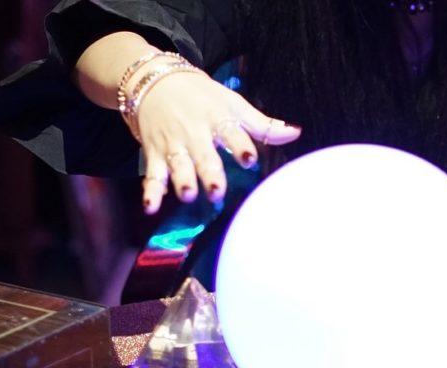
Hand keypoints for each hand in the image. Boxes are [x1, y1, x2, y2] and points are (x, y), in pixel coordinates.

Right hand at [135, 70, 300, 213]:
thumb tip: (296, 132)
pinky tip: (151, 207)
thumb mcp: (232, 104)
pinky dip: (150, 192)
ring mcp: (173, 145)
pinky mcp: (155, 154)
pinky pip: (152, 176)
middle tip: (217, 190)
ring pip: (178, 166)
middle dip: (210, 173)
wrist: (154, 80)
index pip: (231, 132)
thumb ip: (262, 124)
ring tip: (187, 194)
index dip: (240, 146)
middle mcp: (195, 133)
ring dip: (182, 180)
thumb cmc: (202, 96)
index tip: (249, 159)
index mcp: (217, 119)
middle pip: (204, 155)